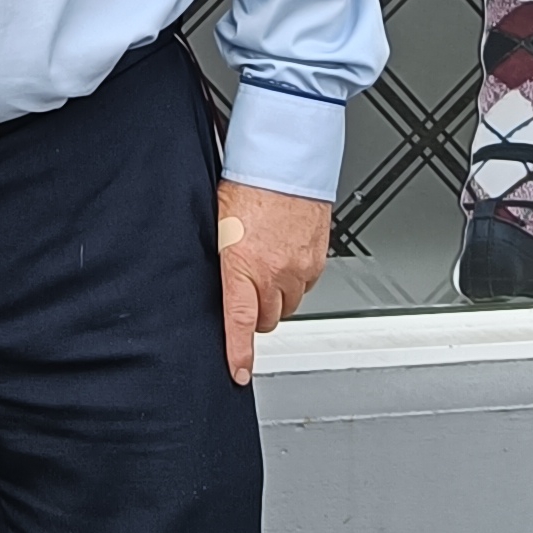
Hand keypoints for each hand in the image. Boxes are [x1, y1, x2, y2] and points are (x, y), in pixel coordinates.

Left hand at [215, 183, 332, 385]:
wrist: (285, 159)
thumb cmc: (247, 183)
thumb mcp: (217, 225)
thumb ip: (220, 259)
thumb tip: (214, 280)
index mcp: (242, 264)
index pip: (239, 322)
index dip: (239, 354)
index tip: (238, 373)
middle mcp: (274, 272)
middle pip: (268, 318)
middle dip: (257, 311)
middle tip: (247, 289)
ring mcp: (300, 268)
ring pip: (289, 302)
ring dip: (277, 294)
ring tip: (266, 264)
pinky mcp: (318, 259)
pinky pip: (306, 283)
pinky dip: (296, 277)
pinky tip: (285, 253)